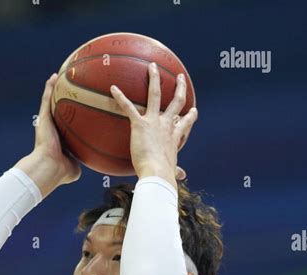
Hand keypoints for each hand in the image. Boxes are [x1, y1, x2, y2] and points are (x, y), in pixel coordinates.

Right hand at [14, 74, 81, 196]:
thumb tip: (89, 163)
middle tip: (69, 90)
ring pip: (50, 103)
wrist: (49, 167)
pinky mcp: (43, 118)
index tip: (77, 112)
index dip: (71, 120)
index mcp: (59, 141)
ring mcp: (46, 123)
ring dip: (54, 90)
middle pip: (58, 112)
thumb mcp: (75, 168)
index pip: (66, 127)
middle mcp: (52, 130)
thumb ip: (81, 163)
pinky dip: (49, 88)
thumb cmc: (61, 171)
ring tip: (59, 77)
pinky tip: (54, 77)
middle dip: (62, 102)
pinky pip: (46, 100)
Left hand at [110, 62, 197, 186]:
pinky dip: (120, 97)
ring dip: (154, 79)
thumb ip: (175, 172)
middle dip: (178, 88)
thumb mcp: (171, 172)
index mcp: (174, 137)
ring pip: (155, 95)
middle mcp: (167, 125)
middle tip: (179, 77)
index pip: (185, 124)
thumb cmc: (163, 175)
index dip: (190, 116)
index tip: (193, 110)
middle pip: (176, 102)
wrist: (157, 173)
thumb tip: (181, 176)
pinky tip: (113, 88)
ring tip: (152, 66)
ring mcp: (154, 122)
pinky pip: (128, 107)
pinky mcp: (140, 124)